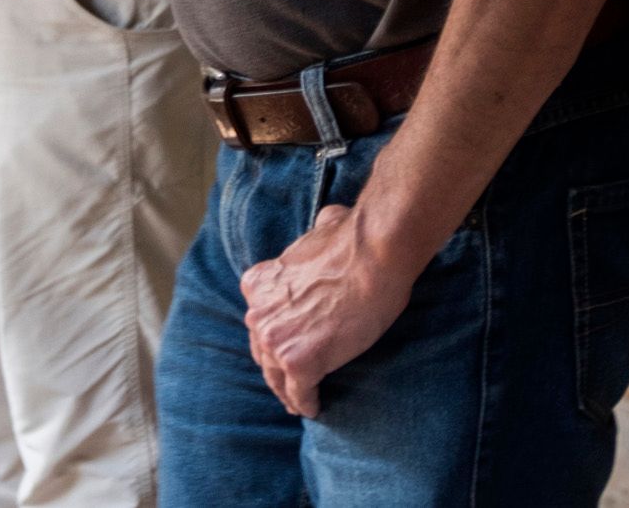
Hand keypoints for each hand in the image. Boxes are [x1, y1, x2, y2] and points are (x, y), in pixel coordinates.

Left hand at [240, 202, 427, 417]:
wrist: (371, 255)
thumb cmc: (354, 240)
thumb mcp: (318, 230)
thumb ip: (315, 232)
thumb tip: (328, 219)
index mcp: (257, 284)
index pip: (261, 322)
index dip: (272, 339)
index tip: (282, 351)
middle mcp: (258, 313)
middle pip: (263, 351)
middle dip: (275, 368)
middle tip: (288, 384)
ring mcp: (275, 340)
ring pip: (277, 377)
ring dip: (288, 391)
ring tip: (298, 403)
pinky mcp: (298, 363)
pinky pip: (300, 393)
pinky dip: (307, 403)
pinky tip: (314, 408)